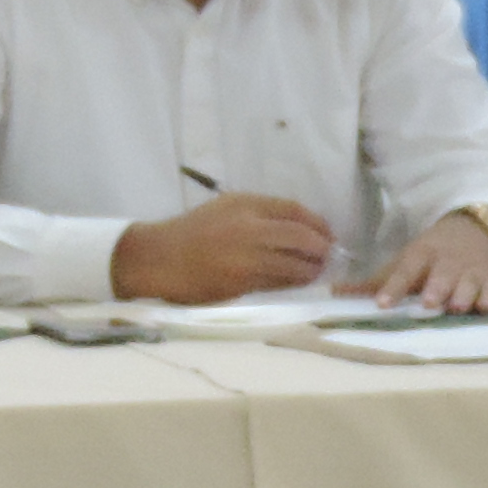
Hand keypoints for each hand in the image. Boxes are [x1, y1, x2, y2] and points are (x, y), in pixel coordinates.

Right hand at [109, 196, 333, 303]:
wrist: (159, 258)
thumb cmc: (192, 233)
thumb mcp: (225, 209)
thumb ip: (258, 214)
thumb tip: (298, 227)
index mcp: (245, 204)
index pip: (293, 211)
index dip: (317, 224)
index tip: (327, 234)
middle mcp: (249, 227)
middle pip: (301, 237)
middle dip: (321, 248)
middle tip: (328, 255)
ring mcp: (246, 256)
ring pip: (293, 264)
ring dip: (311, 270)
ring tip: (316, 271)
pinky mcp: (242, 282)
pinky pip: (277, 283)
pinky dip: (292, 283)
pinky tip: (297, 282)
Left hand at [366, 214, 487, 314]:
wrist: (476, 229)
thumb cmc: (431, 254)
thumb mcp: (404, 260)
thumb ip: (373, 283)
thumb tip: (334, 294)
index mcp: (421, 255)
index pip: (404, 271)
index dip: (393, 287)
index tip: (382, 304)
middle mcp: (446, 263)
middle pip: (441, 276)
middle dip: (436, 289)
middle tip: (428, 303)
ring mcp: (471, 271)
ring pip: (469, 285)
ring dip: (463, 296)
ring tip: (458, 307)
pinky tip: (484, 307)